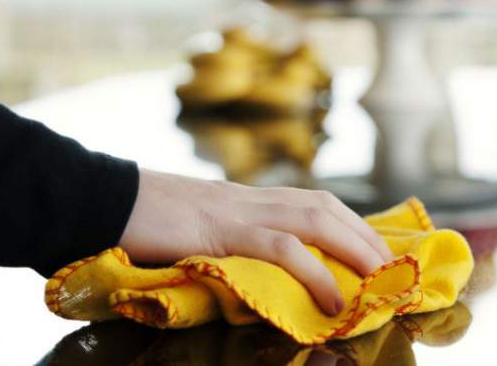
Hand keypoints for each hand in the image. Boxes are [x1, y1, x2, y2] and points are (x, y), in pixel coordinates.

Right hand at [119, 169, 393, 315]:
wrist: (103, 197)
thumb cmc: (145, 218)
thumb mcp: (197, 228)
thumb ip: (232, 240)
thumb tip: (260, 269)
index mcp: (247, 198)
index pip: (314, 203)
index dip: (352, 225)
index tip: (378, 251)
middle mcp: (251, 199)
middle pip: (325, 208)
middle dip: (366, 237)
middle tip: (393, 269)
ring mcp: (237, 211)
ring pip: (313, 221)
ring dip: (354, 249)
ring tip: (379, 281)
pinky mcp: (220, 231)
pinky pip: (279, 249)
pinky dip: (312, 273)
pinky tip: (330, 300)